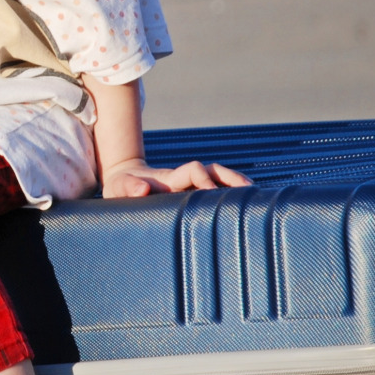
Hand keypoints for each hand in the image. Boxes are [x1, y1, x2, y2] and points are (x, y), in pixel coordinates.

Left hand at [101, 157, 249, 198]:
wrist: (122, 181)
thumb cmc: (121, 187)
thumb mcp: (119, 188)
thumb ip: (129, 188)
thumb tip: (143, 190)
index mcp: (170, 178)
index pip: (193, 170)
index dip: (203, 178)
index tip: (209, 192)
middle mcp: (184, 179)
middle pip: (213, 170)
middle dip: (230, 178)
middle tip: (248, 190)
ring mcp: (189, 185)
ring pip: (218, 178)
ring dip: (235, 184)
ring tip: (255, 196)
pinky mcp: (191, 193)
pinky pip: (215, 189)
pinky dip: (230, 192)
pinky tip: (243, 204)